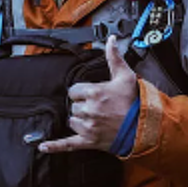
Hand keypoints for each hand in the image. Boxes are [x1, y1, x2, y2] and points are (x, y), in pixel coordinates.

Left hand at [39, 35, 137, 153]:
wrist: (144, 128)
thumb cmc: (135, 102)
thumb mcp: (125, 76)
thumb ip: (114, 57)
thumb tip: (111, 39)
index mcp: (94, 92)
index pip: (74, 90)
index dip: (82, 92)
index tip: (92, 94)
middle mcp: (89, 110)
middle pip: (73, 106)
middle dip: (83, 106)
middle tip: (99, 107)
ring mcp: (88, 127)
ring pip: (72, 121)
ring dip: (80, 120)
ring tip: (96, 119)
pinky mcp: (89, 142)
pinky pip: (68, 144)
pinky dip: (55, 146)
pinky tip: (43, 147)